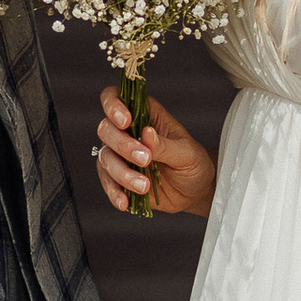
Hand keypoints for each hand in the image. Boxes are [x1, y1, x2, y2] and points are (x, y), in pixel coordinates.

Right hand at [95, 85, 216, 217]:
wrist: (195, 192)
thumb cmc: (194, 163)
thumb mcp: (188, 153)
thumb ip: (166, 145)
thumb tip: (146, 133)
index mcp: (144, 115)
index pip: (116, 98)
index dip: (113, 105)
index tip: (124, 121)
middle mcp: (128, 132)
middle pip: (106, 129)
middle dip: (122, 145)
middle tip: (145, 159)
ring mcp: (121, 156)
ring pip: (105, 157)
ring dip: (122, 173)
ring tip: (144, 186)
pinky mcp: (118, 178)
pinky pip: (107, 182)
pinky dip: (114, 192)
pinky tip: (124, 202)